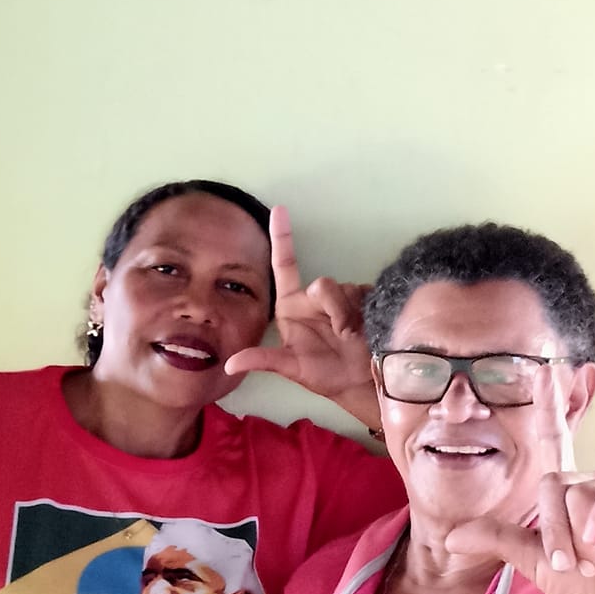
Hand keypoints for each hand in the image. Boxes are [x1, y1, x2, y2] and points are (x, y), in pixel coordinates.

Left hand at [224, 207, 378, 422]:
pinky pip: (364, 294)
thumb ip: (263, 361)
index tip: (278, 210)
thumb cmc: (324, 375)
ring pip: (345, 289)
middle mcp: (314, 298)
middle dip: (334, 308)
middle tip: (342, 334)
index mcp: (291, 306)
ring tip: (354, 335)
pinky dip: (365, 311)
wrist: (359, 383)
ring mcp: (340, 298)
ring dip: (350, 314)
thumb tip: (229, 365)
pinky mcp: (364, 300)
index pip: (285, 265)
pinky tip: (365, 326)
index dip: (282, 237)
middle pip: (324, 284)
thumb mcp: (292, 369)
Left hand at [444, 365, 594, 593]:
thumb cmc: (579, 581)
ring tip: (591, 560)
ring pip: (576, 495)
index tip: (543, 369)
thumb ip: (497, 539)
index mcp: (562, 488)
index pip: (552, 436)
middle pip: (551, 485)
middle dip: (554, 535)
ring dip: (577, 539)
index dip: (548, 403)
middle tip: (569, 565)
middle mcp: (587, 480)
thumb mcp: (531, 559)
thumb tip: (450, 536)